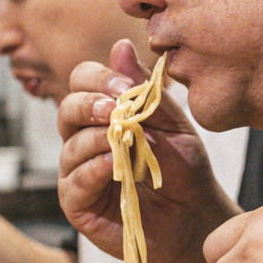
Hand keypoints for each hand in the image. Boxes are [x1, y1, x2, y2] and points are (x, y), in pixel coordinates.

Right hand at [56, 40, 237, 262]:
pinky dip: (94, 169)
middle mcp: (84, 139)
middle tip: (115, 110)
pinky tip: (116, 165)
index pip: (82, 82)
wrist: (195, 217)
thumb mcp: (172, 123)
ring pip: (70, 144)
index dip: (98, 78)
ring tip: (127, 142)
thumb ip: (145, 89)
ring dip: (99, 138)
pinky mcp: (78, 203)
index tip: (126, 87)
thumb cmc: (183, 169)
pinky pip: (74, 181)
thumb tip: (120, 45)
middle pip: (67, 109)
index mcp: (104, 114)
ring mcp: (78, 172)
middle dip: (90, 105)